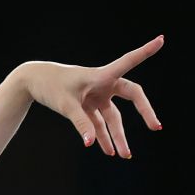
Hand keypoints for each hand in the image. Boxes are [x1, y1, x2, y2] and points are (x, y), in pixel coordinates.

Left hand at [20, 35, 163, 157]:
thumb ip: (81, 124)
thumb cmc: (50, 86)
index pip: (128, 62)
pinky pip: (98, 123)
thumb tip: (91, 144)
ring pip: (113, 117)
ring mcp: (96, 96)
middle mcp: (103, 84)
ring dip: (117, 136)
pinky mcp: (87, 105)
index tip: (161, 39)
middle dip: (144, 112)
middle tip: (156, 128)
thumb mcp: (66, 105)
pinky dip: (101, 136)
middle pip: (131, 97)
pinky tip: (108, 151)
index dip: (145, 52)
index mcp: (101, 75)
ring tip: (125, 155)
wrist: (33, 81)